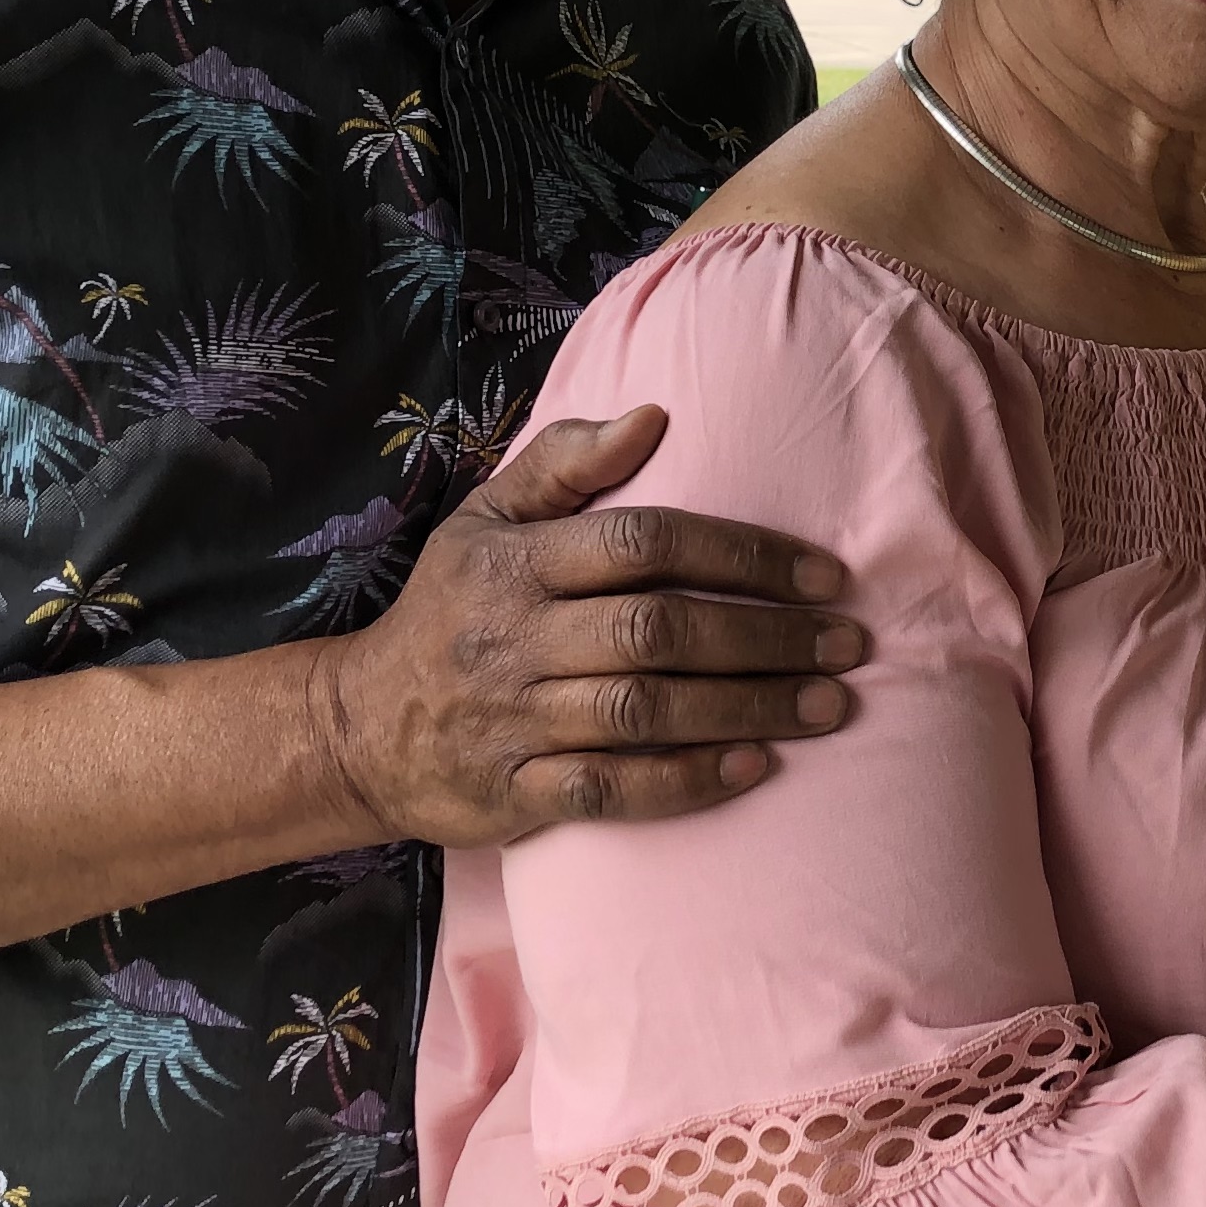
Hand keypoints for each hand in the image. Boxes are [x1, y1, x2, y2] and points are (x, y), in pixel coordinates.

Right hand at [307, 407, 863, 845]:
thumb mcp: (485, 518)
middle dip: (766, 637)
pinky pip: (609, 790)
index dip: (743, 554)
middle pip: (658, 630)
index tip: (825, 575)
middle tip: (848, 646)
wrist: (356, 728)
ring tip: (827, 706)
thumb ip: (566, 462)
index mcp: (516, 559)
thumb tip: (656, 413)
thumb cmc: (452, 610)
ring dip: (746, 708)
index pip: (645, 542)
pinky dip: (685, 782)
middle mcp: (515, 636)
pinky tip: (752, 768)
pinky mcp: (513, 792)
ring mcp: (513, 718)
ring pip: (644, 711)